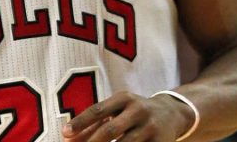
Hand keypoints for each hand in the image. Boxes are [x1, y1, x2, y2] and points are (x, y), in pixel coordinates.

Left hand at [61, 91, 193, 140]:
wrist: (172, 113)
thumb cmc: (133, 112)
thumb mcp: (117, 110)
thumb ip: (95, 123)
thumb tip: (69, 138)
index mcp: (124, 98)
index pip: (97, 110)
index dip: (80, 122)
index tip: (65, 133)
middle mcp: (138, 110)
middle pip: (110, 130)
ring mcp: (151, 127)